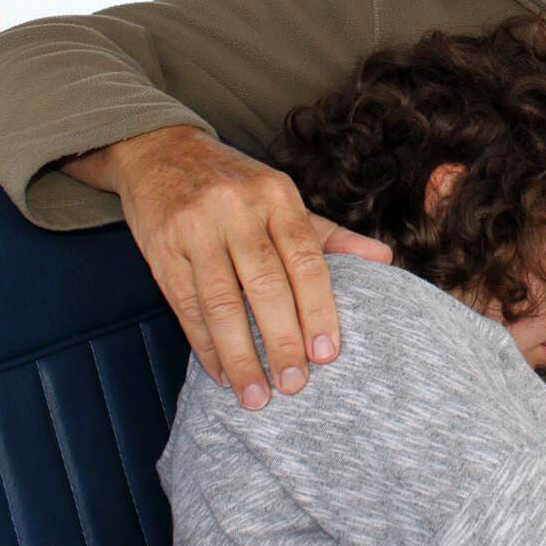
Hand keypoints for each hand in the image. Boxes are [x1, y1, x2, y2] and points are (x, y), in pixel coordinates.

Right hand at [61, 125, 391, 408]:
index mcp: (276, 195)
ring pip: (222, 303)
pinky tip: (221, 373)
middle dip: (282, 340)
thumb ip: (330, 235)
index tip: (327, 354)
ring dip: (241, 355)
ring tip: (256, 394)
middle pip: (265, 284)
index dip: (318, 309)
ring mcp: (195, 228)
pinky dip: (205, 345)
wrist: (160, 150)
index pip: (305, 259)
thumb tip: (385, 260)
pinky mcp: (160, 248)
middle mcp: (235, 209)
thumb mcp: (281, 198)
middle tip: (295, 384)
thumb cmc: (233, 184)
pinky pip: (187, 306)